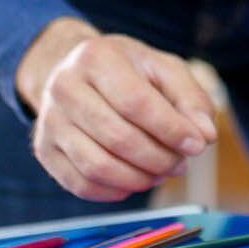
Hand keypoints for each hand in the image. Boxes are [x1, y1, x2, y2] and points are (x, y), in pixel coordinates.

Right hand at [16, 17, 218, 202]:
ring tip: (161, 172)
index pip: (136, 102)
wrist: (74, 73)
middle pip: (118, 137)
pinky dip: (115, 191)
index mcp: (96, 57)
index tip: (197, 145)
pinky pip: (81, 184)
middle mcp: (64, 87)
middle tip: (180, 164)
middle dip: (158, 158)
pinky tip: (135, 180)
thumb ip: (190, 98)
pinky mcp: (44, 150)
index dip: (171, 129)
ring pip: (98, 166)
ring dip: (140, 179)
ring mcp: (49, 121)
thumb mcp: (163, 69)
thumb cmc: (127, 72)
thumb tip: (204, 135)